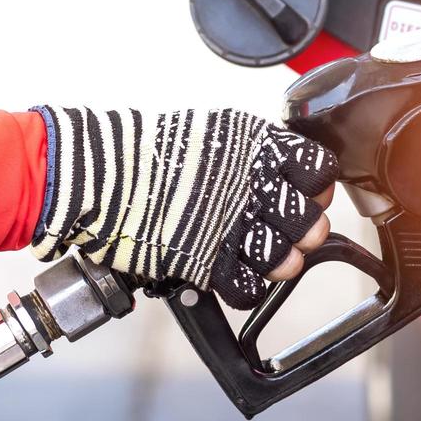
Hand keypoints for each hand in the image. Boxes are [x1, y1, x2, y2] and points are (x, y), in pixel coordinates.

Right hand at [31, 108, 338, 308]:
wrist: (101, 175)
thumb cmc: (152, 149)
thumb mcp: (218, 130)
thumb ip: (259, 151)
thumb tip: (288, 170)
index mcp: (259, 149)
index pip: (320, 173)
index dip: (315, 187)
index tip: (305, 192)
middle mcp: (253, 189)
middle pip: (312, 223)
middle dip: (305, 231)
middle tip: (288, 231)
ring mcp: (232, 229)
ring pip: (287, 262)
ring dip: (279, 263)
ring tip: (261, 255)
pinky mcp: (207, 264)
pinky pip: (249, 290)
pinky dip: (245, 287)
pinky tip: (232, 271)